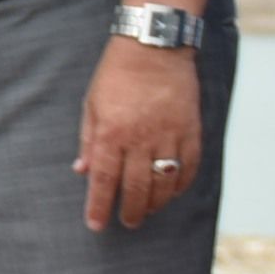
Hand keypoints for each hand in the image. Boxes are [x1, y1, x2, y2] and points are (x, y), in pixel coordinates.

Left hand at [75, 37, 201, 232]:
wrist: (154, 49)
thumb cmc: (115, 76)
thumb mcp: (92, 106)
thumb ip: (89, 141)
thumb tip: (82, 172)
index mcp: (111, 133)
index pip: (104, 179)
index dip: (99, 206)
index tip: (95, 224)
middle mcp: (141, 138)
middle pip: (137, 187)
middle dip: (131, 210)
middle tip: (127, 222)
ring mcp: (170, 135)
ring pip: (165, 182)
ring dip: (156, 202)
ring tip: (147, 210)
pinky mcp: (191, 130)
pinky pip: (189, 166)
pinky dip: (181, 183)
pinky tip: (172, 191)